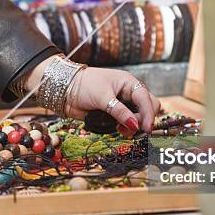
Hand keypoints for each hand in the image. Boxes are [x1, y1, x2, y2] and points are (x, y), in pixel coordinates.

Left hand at [27, 57, 160, 134]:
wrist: (66, 90)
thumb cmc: (85, 85)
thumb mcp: (103, 97)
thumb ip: (120, 111)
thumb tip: (135, 125)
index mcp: (129, 83)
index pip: (145, 98)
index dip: (148, 114)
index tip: (147, 128)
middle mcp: (128, 93)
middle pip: (147, 107)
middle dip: (144, 119)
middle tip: (135, 129)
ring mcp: (123, 104)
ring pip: (139, 116)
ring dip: (135, 125)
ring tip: (125, 131)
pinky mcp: (115, 113)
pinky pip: (127, 122)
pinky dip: (127, 128)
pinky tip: (120, 130)